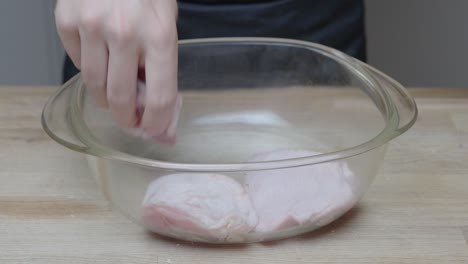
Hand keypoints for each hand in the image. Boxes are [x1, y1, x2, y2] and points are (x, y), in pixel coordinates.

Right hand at [55, 0, 178, 138]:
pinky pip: (78, 63)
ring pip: (94, 87)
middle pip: (121, 99)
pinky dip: (90, 68)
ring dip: (106, 99)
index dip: (157, 123)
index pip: (160, 98)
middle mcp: (125, 33)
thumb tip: (162, 118)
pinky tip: (102, 56)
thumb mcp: (167, 27)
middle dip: (128, 119)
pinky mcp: (67, 20)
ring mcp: (91, 26)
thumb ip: (163, 72)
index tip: (155, 130)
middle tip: (131, 121)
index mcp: (160, 35)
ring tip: (115, 94)